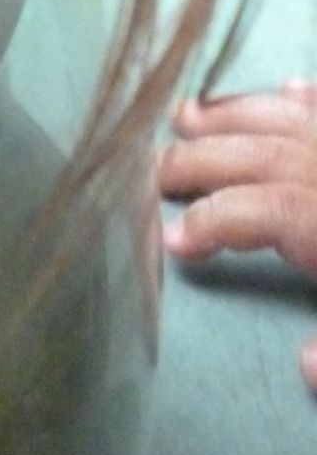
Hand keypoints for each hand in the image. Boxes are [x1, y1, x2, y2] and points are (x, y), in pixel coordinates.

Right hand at [160, 78, 316, 393]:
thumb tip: (302, 367)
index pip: (262, 211)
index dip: (212, 221)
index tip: (172, 243)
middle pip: (262, 156)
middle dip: (201, 160)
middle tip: (153, 171)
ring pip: (288, 121)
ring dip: (235, 114)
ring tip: (187, 115)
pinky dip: (307, 97)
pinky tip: (288, 87)